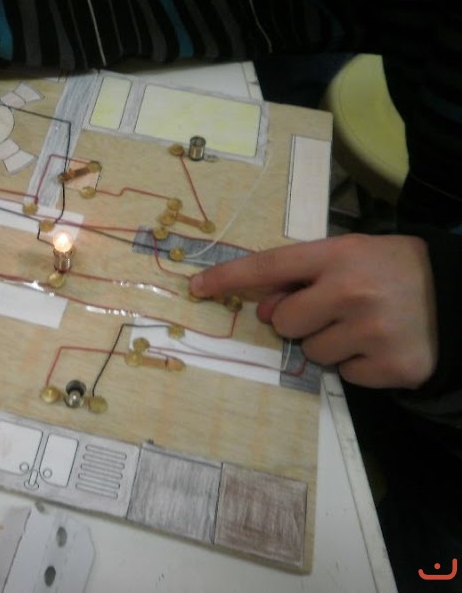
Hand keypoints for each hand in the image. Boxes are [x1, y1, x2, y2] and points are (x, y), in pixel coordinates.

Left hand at [189, 234, 438, 388]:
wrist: (459, 295)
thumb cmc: (391, 270)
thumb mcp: (349, 254)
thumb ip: (302, 275)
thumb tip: (262, 307)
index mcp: (339, 255)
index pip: (269, 265)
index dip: (229, 277)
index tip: (197, 287)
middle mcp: (353, 291)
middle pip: (283, 322)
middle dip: (300, 319)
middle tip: (335, 308)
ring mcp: (374, 332)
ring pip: (311, 352)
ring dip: (329, 343)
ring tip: (363, 325)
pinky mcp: (393, 367)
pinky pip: (344, 376)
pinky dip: (357, 365)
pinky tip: (381, 345)